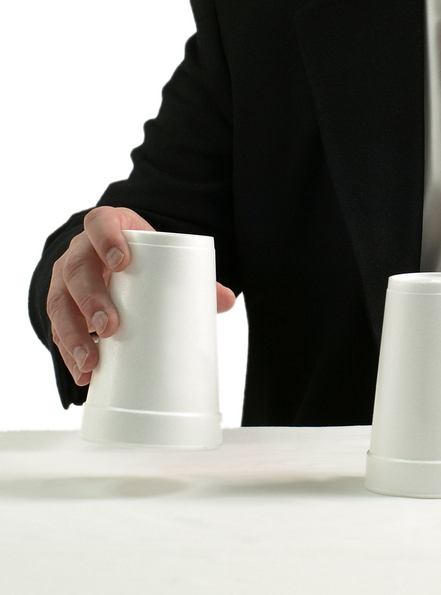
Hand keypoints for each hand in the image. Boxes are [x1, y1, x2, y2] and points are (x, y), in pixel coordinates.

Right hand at [46, 206, 236, 385]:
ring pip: (60, 302)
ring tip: (93, 359)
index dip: (106, 239)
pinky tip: (83, 372)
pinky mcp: (62, 306)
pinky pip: (57, 328)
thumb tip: (227, 301)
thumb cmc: (143, 256)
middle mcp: (79, 250)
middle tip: (109, 325)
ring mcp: (65, 279)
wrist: (116, 259)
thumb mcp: (162, 258)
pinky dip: (69, 352)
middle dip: (90, 299)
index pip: (99, 223)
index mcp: (107, 228)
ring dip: (73, 334)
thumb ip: (194, 277)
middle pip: (77, 270)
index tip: (121, 261)